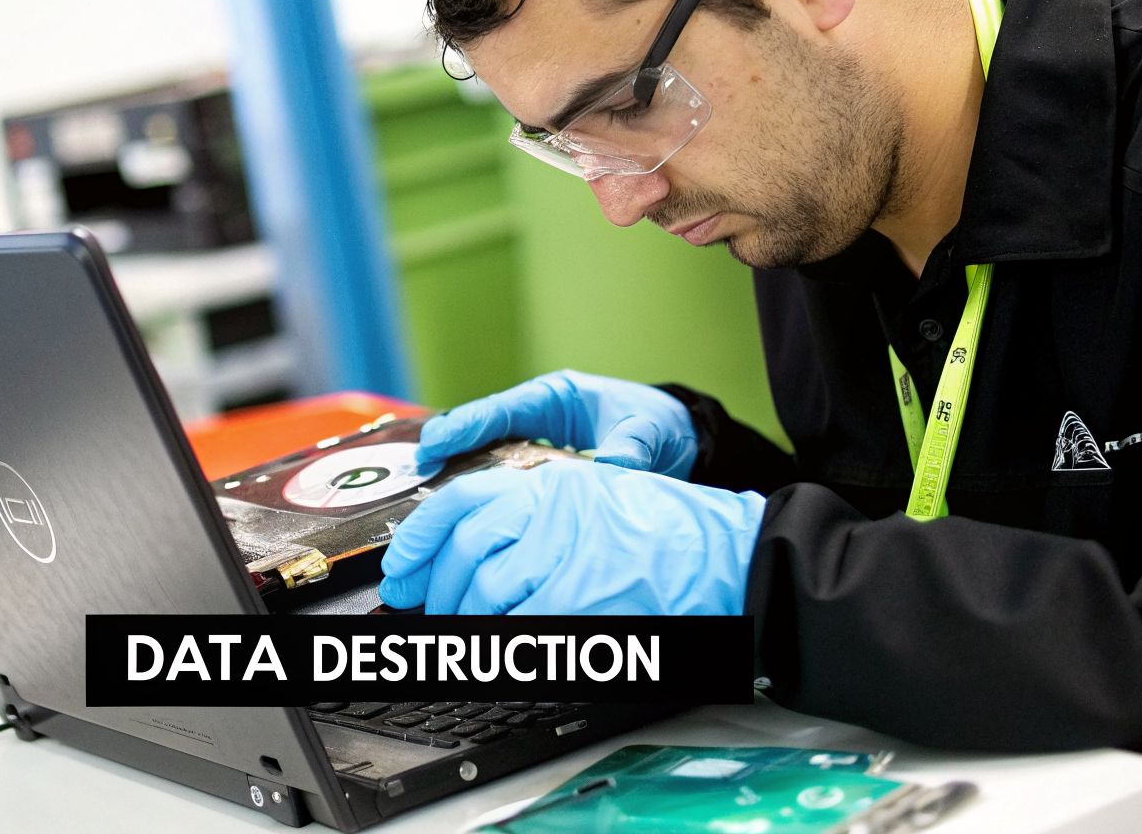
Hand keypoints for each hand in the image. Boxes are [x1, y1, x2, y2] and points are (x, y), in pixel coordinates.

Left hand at [378, 459, 764, 614]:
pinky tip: (504, 656)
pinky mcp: (587, 594)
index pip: (463, 499)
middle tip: (424, 612)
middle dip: (434, 588)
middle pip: (465, 546)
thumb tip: (478, 558)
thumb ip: (541, 521)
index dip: (421, 538)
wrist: (738, 555)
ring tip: (468, 640)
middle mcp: (555, 508)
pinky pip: (522, 627)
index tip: (403, 567)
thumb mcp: (602, 504)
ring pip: (485, 588)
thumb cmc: (678, 538)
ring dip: (466, 623)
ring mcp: (570, 550)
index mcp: (556, 484)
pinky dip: (503, 647)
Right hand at [416, 370, 698, 478]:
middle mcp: (536, 414)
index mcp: (554, 396)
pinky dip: (481, 487)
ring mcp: (534, 438)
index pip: (502, 409)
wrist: (676, 436)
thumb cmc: (655, 423)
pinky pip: (502, 473)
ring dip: (458, 469)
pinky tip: (461, 508)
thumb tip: (616, 469)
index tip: (436, 440)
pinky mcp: (538, 462)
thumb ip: (628, 449)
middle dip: (447, 445)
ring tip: (422, 491)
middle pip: (482, 429)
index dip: (466, 425)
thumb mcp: (645, 431)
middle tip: (414, 466)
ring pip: (485, 452)